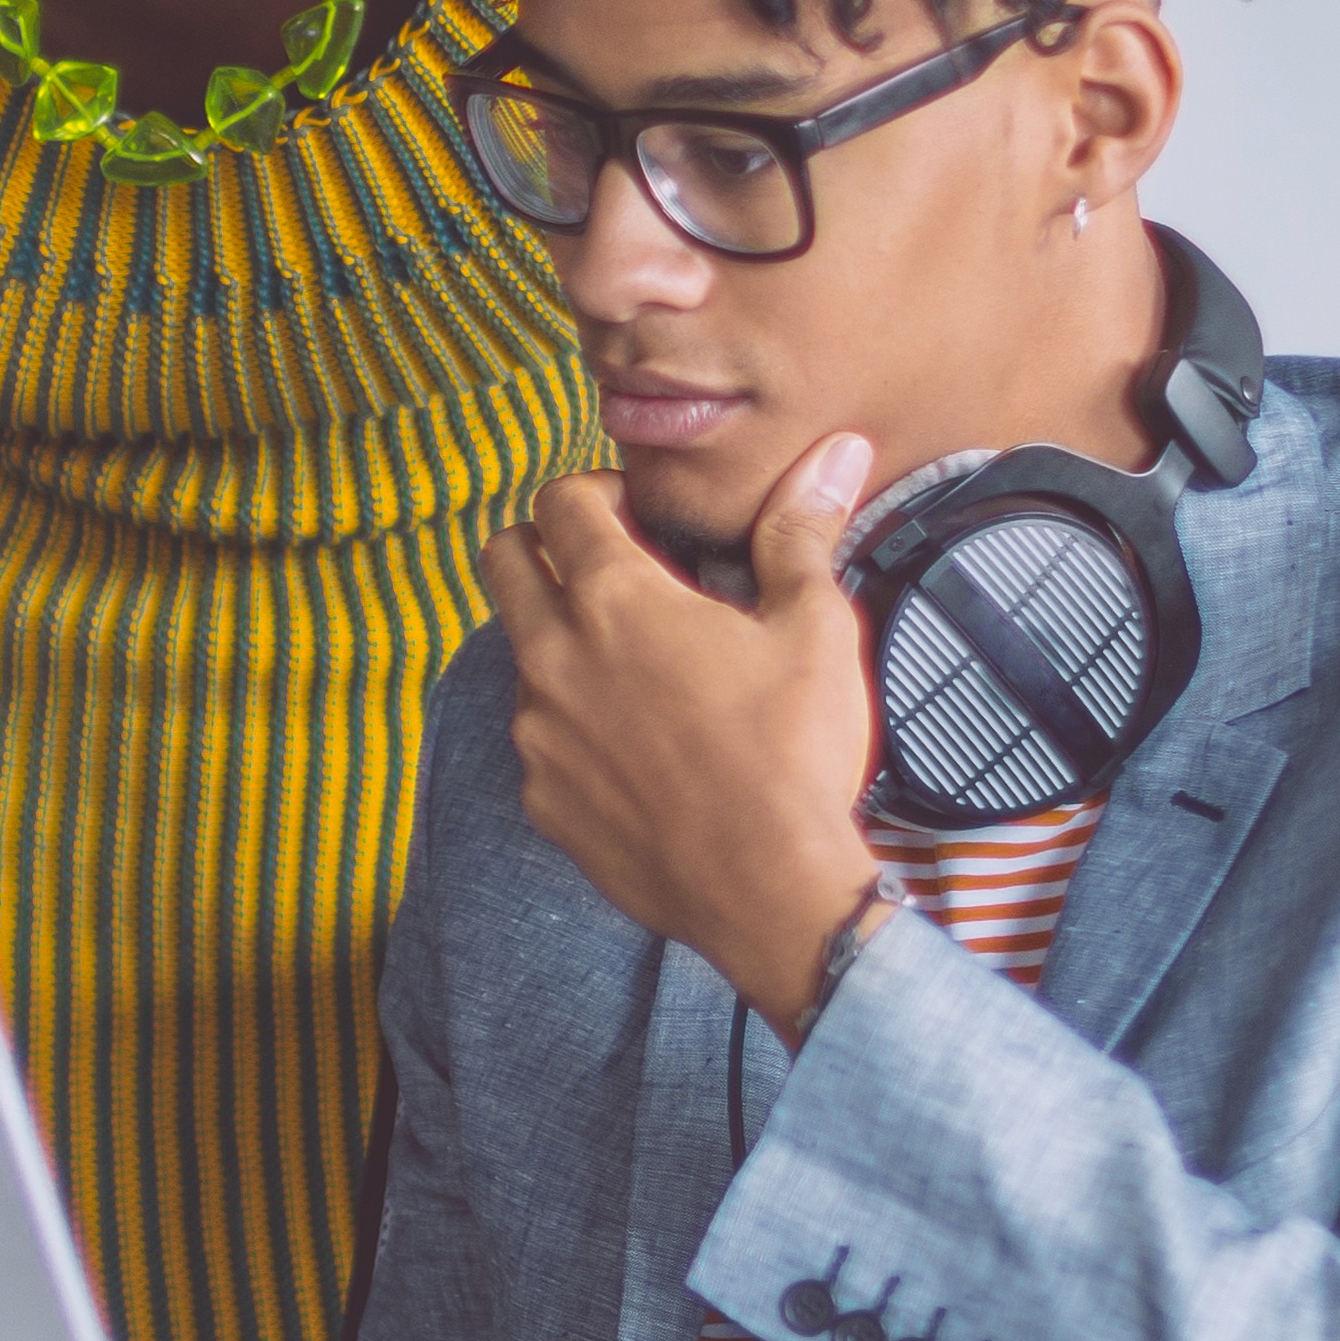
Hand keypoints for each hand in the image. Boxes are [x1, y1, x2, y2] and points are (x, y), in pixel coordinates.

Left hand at [482, 441, 892, 1038]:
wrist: (769, 890)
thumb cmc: (794, 753)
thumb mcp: (814, 628)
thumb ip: (802, 531)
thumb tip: (837, 451)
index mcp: (615, 599)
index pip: (559, 501)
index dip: (597, 491)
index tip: (637, 514)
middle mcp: (553, 656)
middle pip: (502, 561)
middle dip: (546, 547)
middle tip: (611, 569)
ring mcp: (537, 731)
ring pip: (520, 654)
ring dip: (562, 643)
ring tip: (640, 670)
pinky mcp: (539, 796)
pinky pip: (538, 738)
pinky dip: (573, 727)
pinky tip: (637, 748)